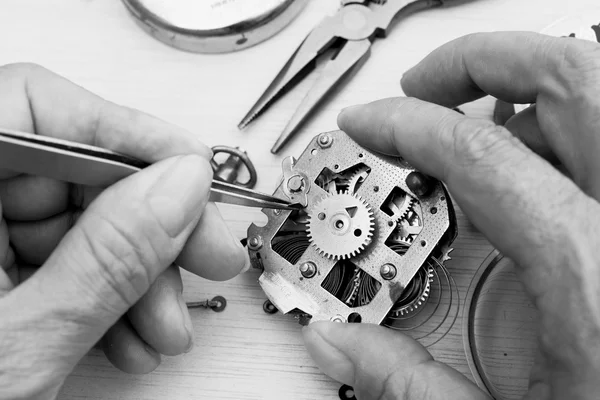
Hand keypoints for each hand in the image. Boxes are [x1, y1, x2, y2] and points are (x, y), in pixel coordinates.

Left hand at [0, 64, 248, 398]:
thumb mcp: (16, 351)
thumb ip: (106, 261)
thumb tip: (181, 186)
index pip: (32, 107)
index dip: (124, 130)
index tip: (192, 170)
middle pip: (69, 172)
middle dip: (151, 223)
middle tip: (206, 256)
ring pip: (79, 225)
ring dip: (138, 276)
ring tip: (166, 328)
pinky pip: (65, 264)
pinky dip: (109, 299)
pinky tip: (131, 337)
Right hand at [303, 32, 599, 398]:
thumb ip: (413, 384)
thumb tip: (341, 345)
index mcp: (593, 274)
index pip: (481, 154)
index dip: (411, 125)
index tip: (374, 121)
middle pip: (572, 79)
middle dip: (482, 63)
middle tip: (426, 87)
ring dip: (534, 90)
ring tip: (478, 120)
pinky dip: (577, 131)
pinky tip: (544, 164)